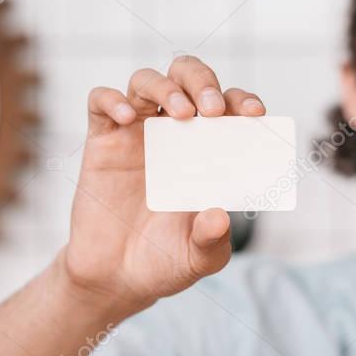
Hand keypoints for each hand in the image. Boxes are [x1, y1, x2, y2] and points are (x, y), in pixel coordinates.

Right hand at [59, 55, 265, 312]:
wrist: (116, 279)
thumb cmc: (165, 261)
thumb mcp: (199, 259)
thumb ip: (213, 240)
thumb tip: (220, 215)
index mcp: (208, 149)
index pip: (229, 106)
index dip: (243, 100)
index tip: (254, 115)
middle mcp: (174, 132)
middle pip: (187, 76)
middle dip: (203, 81)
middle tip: (212, 109)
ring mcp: (136, 133)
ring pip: (146, 80)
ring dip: (166, 87)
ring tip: (181, 114)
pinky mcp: (102, 141)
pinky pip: (100, 102)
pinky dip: (111, 100)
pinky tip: (125, 118)